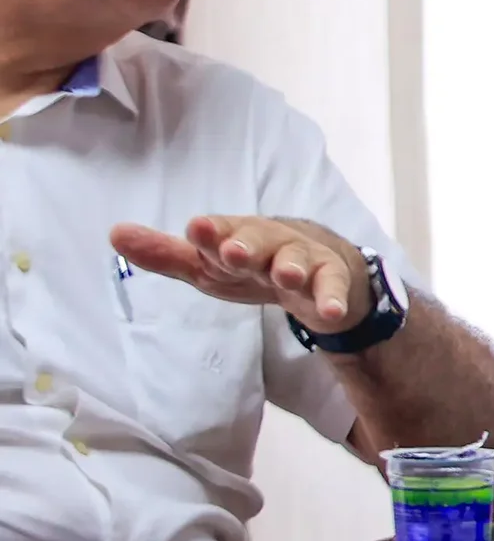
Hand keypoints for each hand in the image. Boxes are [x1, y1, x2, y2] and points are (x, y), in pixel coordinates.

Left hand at [110, 215, 374, 336]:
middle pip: (259, 240)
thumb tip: (114, 233)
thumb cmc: (253, 264)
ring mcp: (303, 260)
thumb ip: (167, 254)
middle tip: (233, 252)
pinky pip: (332, 288)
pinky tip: (329, 312)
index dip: (210, 232)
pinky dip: (333, 299)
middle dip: (247, 245)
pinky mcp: (331, 280)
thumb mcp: (208, 264)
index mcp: (236, 236)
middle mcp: (269, 243)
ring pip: (298, 261)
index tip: (196, 228)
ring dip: (291, 267)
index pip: (220, 232)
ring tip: (287, 275)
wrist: (319, 269)